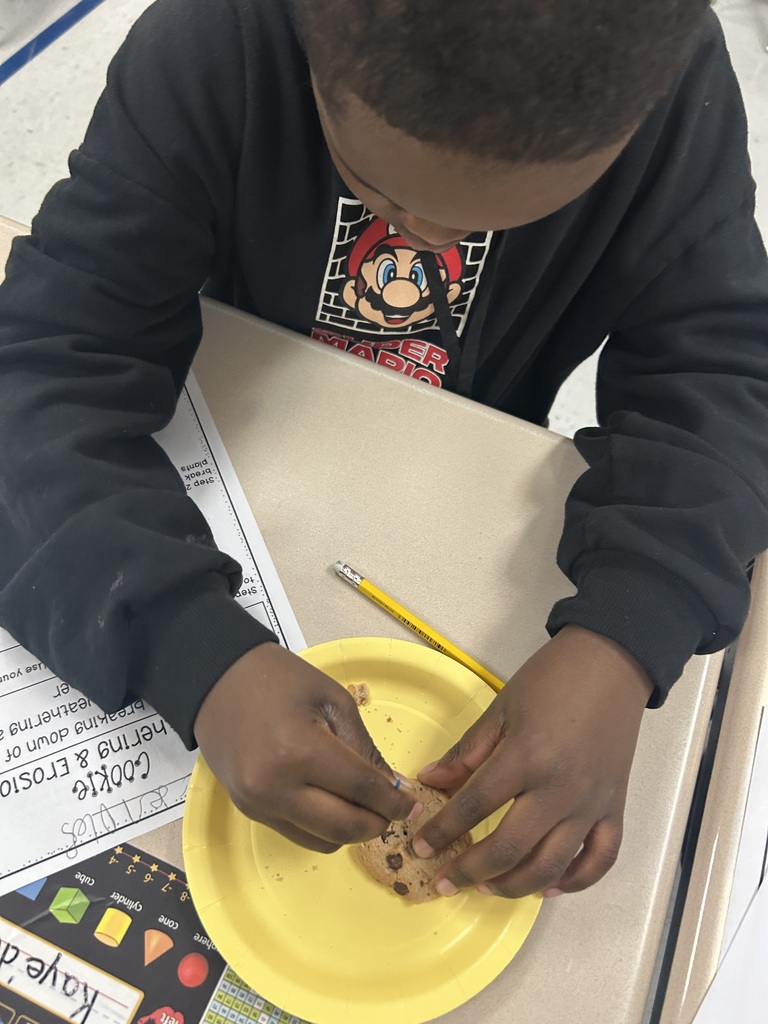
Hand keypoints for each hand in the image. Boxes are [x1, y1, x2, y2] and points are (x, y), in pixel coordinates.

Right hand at [194, 642, 417, 852]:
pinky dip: (323, 827)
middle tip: (393, 809)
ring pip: (322, 841)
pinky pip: (297, 834)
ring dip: (350, 829)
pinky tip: (332, 801)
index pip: (361, 790)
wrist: (214, 677)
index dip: (394, 801)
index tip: (412, 804)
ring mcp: (258, 803)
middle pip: (343, 827)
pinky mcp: (248, 810)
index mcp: (299, 750)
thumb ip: (364, 747)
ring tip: (362, 803)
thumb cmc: (277, 677)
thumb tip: (391, 788)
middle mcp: (275, 787)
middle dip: (377, 823)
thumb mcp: (331, 699)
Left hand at [412, 625, 653, 897]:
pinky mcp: (614, 808)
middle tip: (446, 880)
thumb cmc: (552, 679)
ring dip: (514, 885)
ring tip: (487, 886)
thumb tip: (430, 781)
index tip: (420, 847)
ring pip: (551, 866)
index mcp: (526, 757)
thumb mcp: (501, 707)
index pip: (474, 806)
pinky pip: (598, 860)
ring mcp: (591, 804)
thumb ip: (467, 751)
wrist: (611, 663)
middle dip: (471, 870)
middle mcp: (559, 789)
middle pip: (510, 848)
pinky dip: (573, 881)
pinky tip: (547, 885)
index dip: (442, 832)